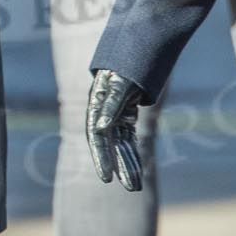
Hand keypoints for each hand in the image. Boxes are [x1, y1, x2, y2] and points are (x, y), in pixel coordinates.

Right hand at [85, 68, 145, 191]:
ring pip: (122, 145)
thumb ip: (111, 103)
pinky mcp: (126, 116)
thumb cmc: (124, 65)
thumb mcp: (119, 82)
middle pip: (111, 146)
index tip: (107, 178)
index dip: (101, 157)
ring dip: (129, 165)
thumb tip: (103, 127)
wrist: (134, 48)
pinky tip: (138, 170)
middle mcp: (104, 113)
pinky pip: (129, 139)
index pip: (97, 136)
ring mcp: (115, 115)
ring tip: (136, 187)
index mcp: (97, 104)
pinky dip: (133, 153)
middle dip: (121, 167)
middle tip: (131, 187)